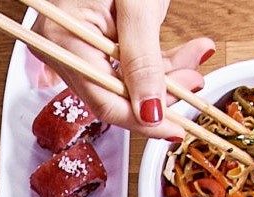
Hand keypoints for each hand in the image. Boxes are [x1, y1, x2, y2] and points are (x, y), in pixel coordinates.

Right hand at [35, 0, 212, 137]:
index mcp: (59, 39)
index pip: (101, 99)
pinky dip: (156, 62)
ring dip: (164, 75)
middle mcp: (61, 46)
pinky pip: (123, 64)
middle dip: (159, 91)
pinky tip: (180, 55)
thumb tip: (150, 109)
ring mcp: (74, 44)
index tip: (172, 128)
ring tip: (194, 58)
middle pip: (112, 93)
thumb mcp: (138, 7)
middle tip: (193, 81)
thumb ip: (143, 61)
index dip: (140, 119)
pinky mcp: (91, 40)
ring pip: (122, 80)